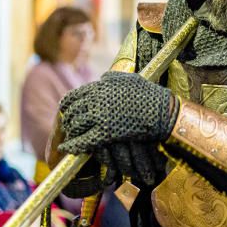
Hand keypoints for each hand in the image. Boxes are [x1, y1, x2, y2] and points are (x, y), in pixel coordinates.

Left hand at [58, 72, 176, 154]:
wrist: (161, 111)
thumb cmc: (148, 93)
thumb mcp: (128, 79)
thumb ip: (111, 78)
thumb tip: (101, 78)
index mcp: (99, 87)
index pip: (72, 96)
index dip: (66, 105)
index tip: (65, 110)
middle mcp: (96, 100)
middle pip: (72, 112)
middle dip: (68, 120)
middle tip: (69, 126)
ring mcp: (100, 117)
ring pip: (76, 126)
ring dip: (71, 132)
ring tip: (70, 136)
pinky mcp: (106, 133)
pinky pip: (83, 141)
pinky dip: (73, 146)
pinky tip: (67, 149)